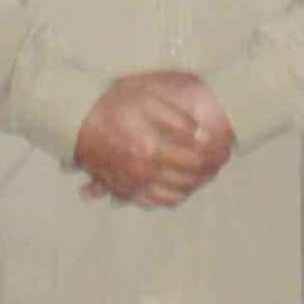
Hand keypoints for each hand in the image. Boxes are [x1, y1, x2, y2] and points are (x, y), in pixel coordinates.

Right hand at [73, 71, 234, 206]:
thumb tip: (202, 134)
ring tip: (205, 175)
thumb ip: (176, 119)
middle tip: (220, 161)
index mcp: (153, 150)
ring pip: (172, 195)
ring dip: (192, 187)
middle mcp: (145, 173)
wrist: (77, 120)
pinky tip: (177, 189)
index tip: (226, 147)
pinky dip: (169, 198)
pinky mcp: (123, 188)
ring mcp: (133, 184)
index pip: (196, 161)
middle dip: (209, 172)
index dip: (215, 155)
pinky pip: (152, 202)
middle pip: (188, 180)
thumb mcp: (147, 100)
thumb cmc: (112, 105)